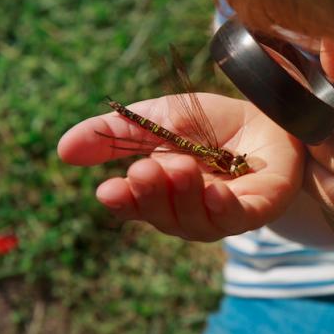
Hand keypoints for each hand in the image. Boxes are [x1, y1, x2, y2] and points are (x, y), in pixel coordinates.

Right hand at [58, 93, 304, 241]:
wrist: (271, 113)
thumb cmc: (212, 123)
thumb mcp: (158, 118)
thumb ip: (115, 133)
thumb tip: (63, 150)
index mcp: (163, 193)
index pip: (136, 205)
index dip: (123, 201)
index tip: (108, 190)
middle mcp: (191, 210)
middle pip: (163, 216)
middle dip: (152, 195)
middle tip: (145, 169)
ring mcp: (224, 214)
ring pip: (196, 221)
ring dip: (184, 195)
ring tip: (179, 166)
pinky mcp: (259, 209)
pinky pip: (236, 218)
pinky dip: (222, 209)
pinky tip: (214, 193)